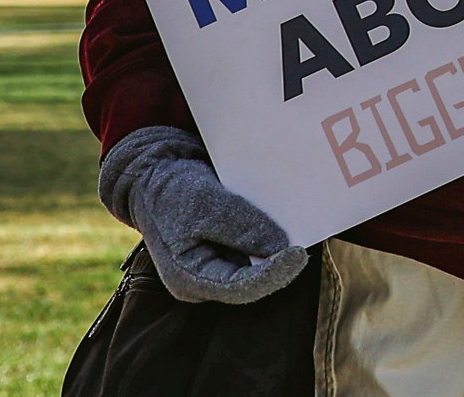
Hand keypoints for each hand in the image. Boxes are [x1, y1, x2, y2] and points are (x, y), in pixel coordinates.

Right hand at [99, 127, 305, 304]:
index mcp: (189, 278)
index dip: (272, 275)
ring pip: (259, 266)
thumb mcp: (204, 203)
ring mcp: (219, 265)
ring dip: (279, 250)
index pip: (239, 289)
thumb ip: (239, 227)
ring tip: (300, 229)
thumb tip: (279, 247)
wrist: (159, 175)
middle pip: (253, 281)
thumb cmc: (173, 190)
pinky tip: (289, 222)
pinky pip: (258, 250)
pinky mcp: (231, 250)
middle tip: (304, 240)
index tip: (297, 254)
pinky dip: (273, 237)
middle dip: (279, 264)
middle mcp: (206, 279)